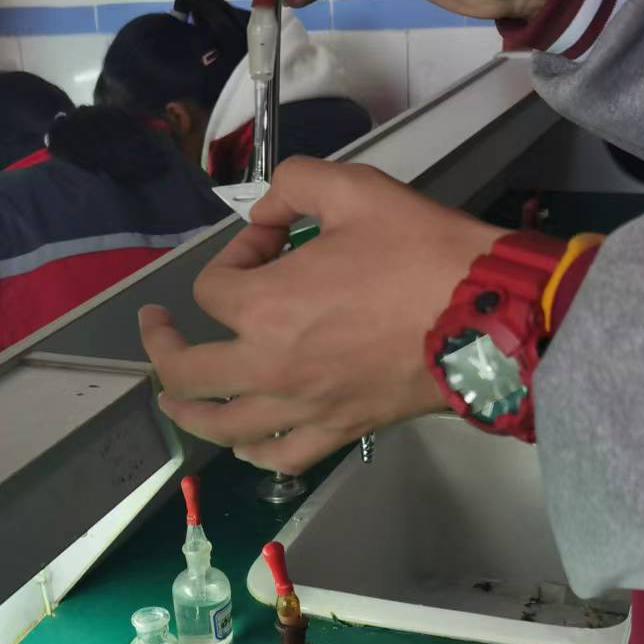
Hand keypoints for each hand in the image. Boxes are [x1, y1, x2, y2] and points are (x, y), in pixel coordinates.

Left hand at [138, 157, 494, 473]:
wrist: (486, 316)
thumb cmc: (422, 252)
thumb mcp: (353, 188)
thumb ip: (294, 185)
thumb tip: (269, 210)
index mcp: (264, 308)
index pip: (212, 288)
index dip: (233, 255)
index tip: (270, 241)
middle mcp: (270, 367)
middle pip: (187, 371)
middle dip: (163, 344)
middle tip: (158, 327)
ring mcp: (302, 408)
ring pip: (221, 428)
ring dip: (188, 411)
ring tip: (175, 397)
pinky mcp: (338, 432)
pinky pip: (279, 458)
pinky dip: (252, 453)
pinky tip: (244, 444)